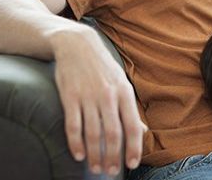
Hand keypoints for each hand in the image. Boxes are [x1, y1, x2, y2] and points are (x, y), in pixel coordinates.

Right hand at [51, 26, 145, 175]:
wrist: (77, 44)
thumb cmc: (102, 67)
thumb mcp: (121, 83)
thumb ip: (130, 108)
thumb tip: (142, 131)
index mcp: (125, 93)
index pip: (133, 126)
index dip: (134, 148)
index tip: (132, 164)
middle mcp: (108, 96)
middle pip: (113, 134)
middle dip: (113, 157)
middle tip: (111, 172)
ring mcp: (88, 96)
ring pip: (93, 133)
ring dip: (95, 154)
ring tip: (96, 168)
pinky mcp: (69, 97)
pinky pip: (73, 125)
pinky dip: (75, 143)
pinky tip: (78, 156)